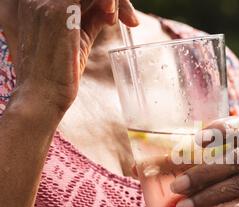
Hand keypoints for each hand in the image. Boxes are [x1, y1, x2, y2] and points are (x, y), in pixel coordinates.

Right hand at [14, 0, 138, 112]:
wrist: (42, 96)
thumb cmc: (58, 75)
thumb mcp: (78, 39)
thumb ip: (91, 20)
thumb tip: (109, 10)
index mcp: (39, 2)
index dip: (104, 0)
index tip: (121, 18)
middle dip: (115, 0)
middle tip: (130, 20)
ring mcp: (45, 1)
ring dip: (114, 0)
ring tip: (124, 20)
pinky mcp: (56, 10)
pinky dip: (109, 1)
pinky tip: (113, 16)